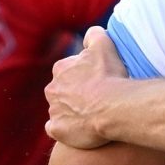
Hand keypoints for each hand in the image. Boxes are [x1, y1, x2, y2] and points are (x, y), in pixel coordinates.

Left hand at [45, 26, 127, 149]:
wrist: (112, 107)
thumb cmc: (109, 76)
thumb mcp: (105, 45)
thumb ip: (94, 35)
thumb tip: (90, 34)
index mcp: (60, 69)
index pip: (69, 71)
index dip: (84, 77)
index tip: (97, 82)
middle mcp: (52, 89)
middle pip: (62, 91)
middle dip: (75, 95)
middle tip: (95, 100)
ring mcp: (53, 111)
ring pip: (60, 110)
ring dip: (72, 112)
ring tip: (91, 116)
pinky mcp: (57, 130)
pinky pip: (56, 129)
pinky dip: (65, 129)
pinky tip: (79, 129)